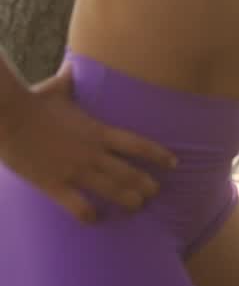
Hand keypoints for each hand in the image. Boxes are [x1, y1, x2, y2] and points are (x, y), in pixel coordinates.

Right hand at [0, 64, 175, 223]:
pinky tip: (95, 220)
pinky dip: (90, 216)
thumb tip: (72, 65)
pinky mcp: (56, 185)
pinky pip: (79, 207)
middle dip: (147, 185)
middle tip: (155, 193)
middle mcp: (92, 153)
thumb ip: (70, 80)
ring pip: (112, 191)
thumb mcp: (58, 88)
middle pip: (130, 173)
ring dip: (128, 201)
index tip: (174, 163)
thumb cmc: (33, 101)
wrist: (9, 118)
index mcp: (98, 131)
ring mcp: (75, 171)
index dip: (159, 155)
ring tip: (138, 207)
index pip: (138, 145)